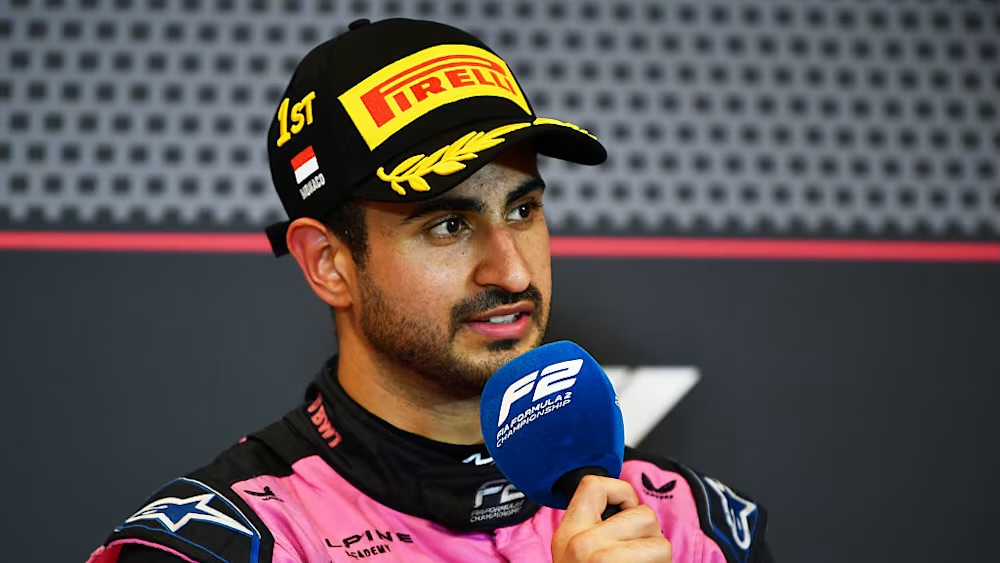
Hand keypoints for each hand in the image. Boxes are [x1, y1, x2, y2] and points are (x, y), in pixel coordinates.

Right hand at [551, 475, 672, 561]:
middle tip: (632, 556)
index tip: (625, 513)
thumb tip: (624, 505)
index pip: (593, 484)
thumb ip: (592, 526)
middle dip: (647, 534)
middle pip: (641, 513)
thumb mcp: (573, 553)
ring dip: (655, 553)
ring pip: (657, 536)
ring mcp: (604, 558)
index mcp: (568, 533)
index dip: (622, 493)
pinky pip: (662, 553)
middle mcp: (581, 543)